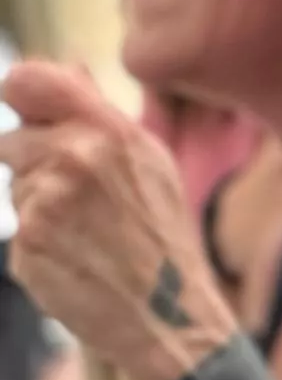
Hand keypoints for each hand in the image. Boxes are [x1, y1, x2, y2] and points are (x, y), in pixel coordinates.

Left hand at [0, 63, 231, 379]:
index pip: (28, 80)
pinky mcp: (28, 238)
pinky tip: (74, 255)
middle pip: (13, 141)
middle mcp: (75, 157)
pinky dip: (38, 240)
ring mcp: (48, 199)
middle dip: (34, 166)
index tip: (28, 111)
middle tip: (81, 200)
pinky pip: (17, 224)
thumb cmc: (160, 235)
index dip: (20, 92)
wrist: (168, 313)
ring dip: (38, 204)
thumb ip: (99, 113)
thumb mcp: (149, 163)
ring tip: (86, 231)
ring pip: (15, 185)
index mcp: (109, 130)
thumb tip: (66, 66)